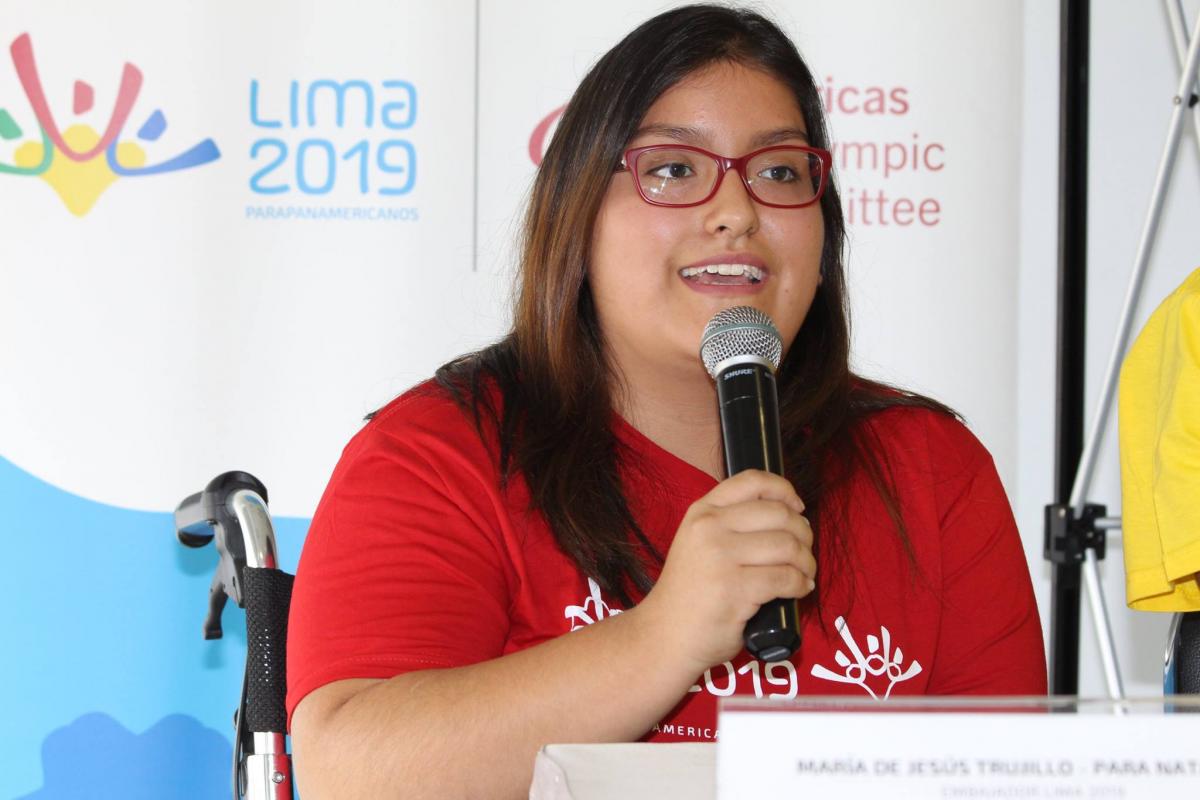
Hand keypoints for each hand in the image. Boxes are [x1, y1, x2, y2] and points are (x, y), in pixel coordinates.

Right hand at [637, 469, 815, 674]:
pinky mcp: (735, 588)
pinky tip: (799, 589)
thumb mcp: (699, 542)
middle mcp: (710, 527)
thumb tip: (789, 515)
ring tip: (804, 573)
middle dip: (803, 533)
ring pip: (788, 545)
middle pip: (779, 514)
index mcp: (702, 511)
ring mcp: (721, 557)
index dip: (784, 490)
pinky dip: (801, 584)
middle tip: (804, 552)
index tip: (797, 507)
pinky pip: (786, 578)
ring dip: (806, 561)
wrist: (666, 634)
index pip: (753, 481)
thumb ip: (731, 523)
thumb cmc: (690, 592)